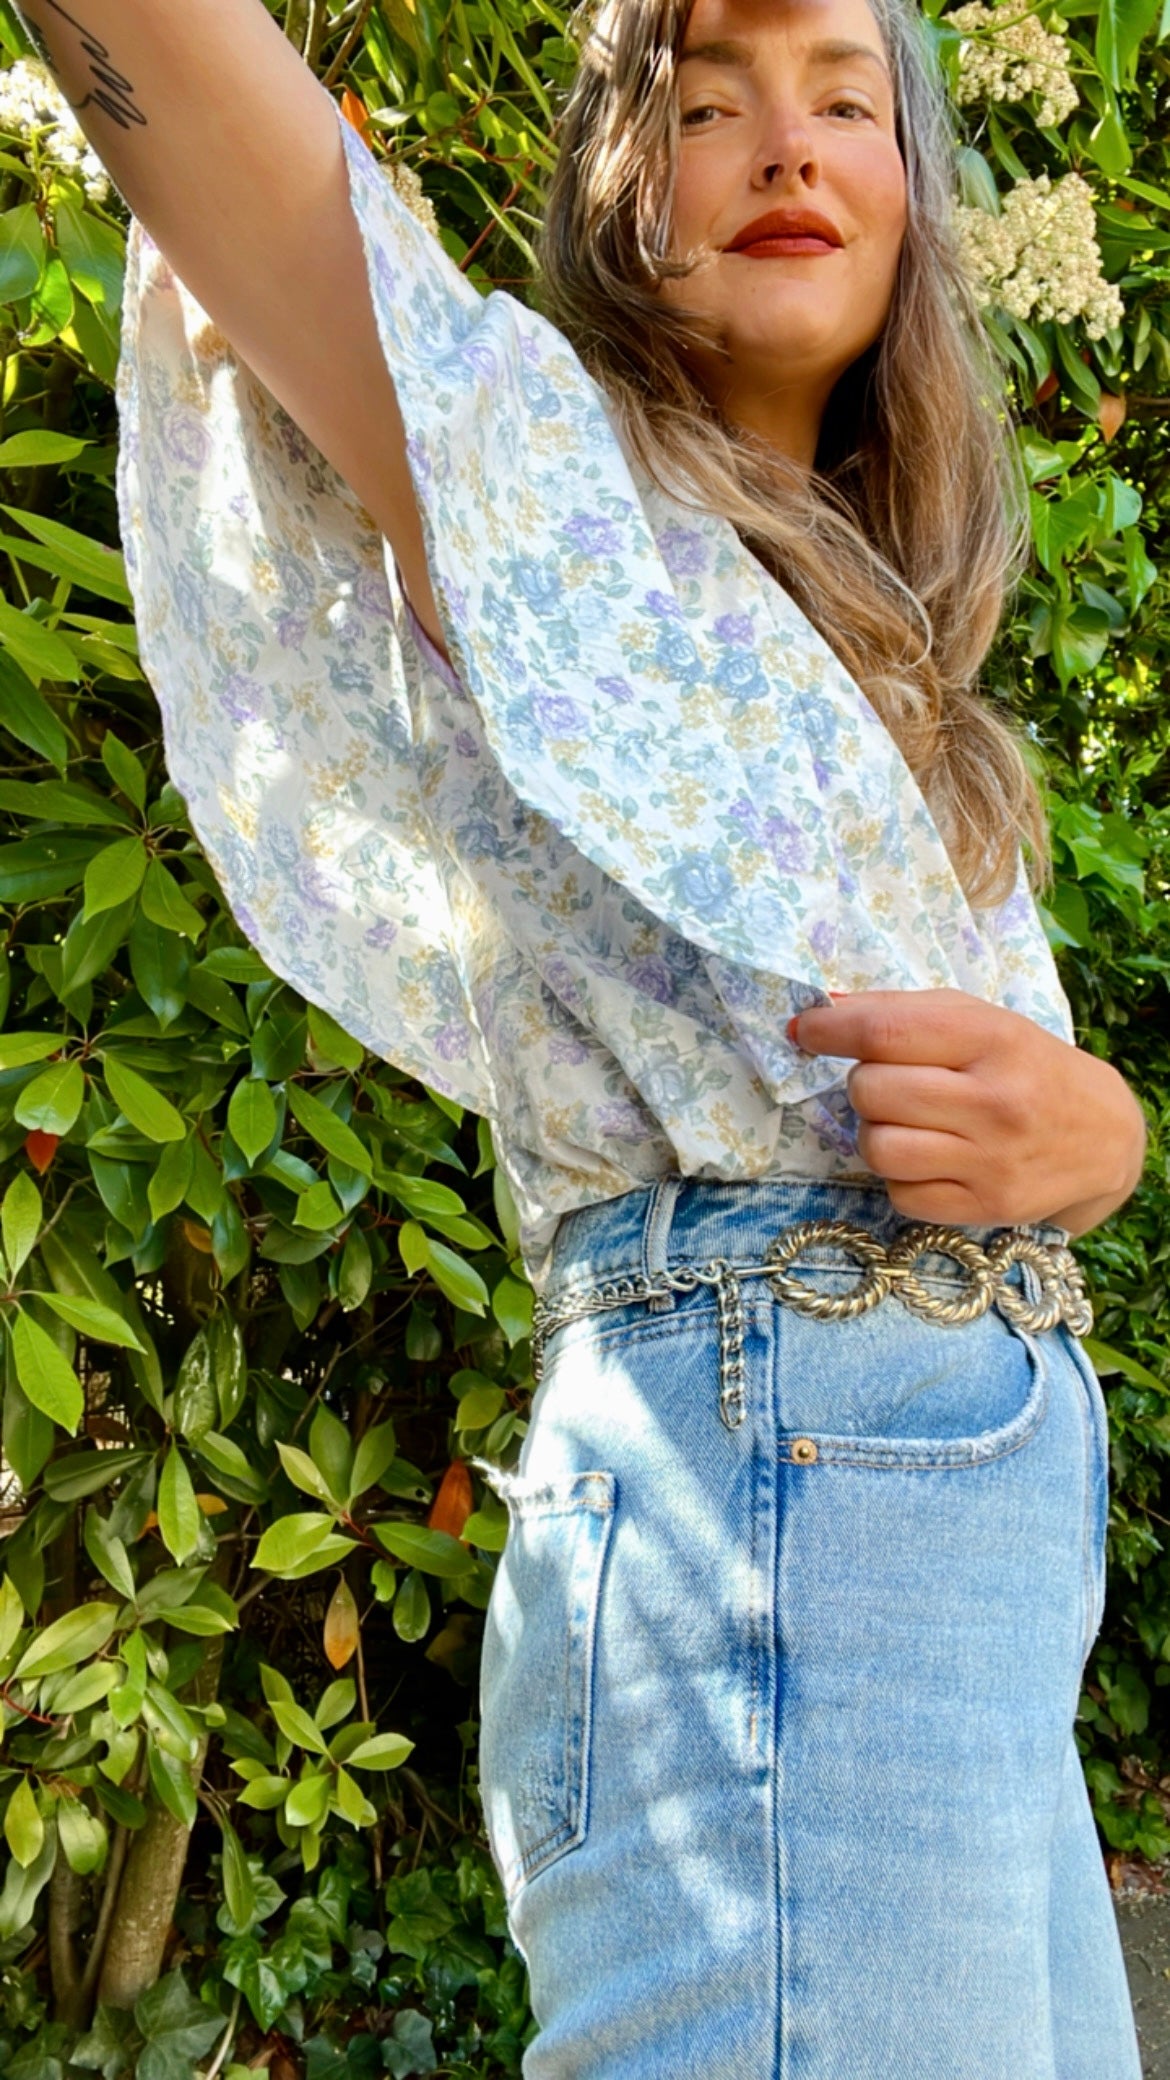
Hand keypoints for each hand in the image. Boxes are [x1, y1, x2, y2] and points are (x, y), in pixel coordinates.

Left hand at [791, 988, 1146, 1236]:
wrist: (1102, 1137)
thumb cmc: (1024, 1067)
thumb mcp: (979, 1021)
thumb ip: (902, 1012)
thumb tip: (822, 1008)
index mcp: (993, 1039)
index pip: (885, 1033)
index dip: (829, 1030)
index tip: (805, 1029)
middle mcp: (995, 1102)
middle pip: (871, 1091)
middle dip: (863, 1083)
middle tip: (888, 1083)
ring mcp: (991, 1161)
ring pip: (878, 1147)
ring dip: (874, 1132)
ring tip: (905, 1123)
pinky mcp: (986, 1208)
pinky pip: (899, 1194)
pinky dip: (899, 1177)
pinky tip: (927, 1159)